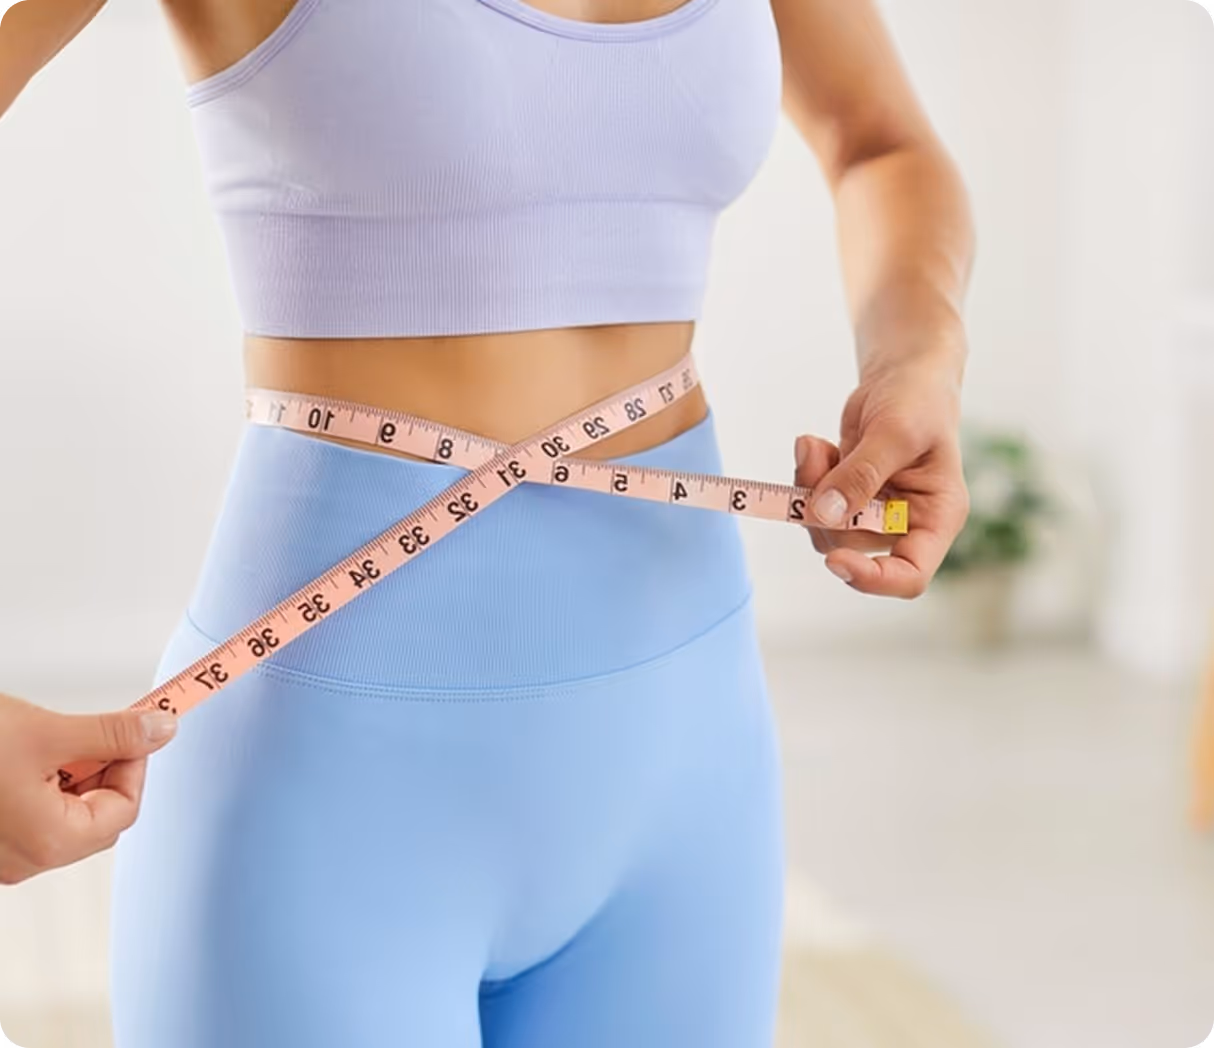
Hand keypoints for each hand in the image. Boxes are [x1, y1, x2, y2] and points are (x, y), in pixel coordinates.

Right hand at [0, 693, 176, 884]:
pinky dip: (44, 784)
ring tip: (49, 741)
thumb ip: (113, 735)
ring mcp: (2, 856)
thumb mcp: (50, 731)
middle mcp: (25, 861)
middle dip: (104, 769)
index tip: (134, 729)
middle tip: (96, 731)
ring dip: (74, 774)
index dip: (135, 764)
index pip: (124, 810)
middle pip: (98, 818)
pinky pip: (34, 817)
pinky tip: (26, 756)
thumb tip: (162, 730)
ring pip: (66, 815)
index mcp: (49, 843)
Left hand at [794, 358, 968, 598]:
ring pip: (825, 529)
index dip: (873, 579)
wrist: (903, 376)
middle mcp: (906, 524)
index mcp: (937, 518)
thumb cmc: (919, 400)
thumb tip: (824, 513)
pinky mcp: (846, 498)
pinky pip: (812, 506)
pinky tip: (815, 446)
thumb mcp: (895, 432)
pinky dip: (805, 477)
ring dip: (809, 490)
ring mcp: (873, 513)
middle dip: (825, 510)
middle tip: (815, 459)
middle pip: (852, 549)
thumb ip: (861, 474)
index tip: (836, 561)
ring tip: (814, 446)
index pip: (910, 575)